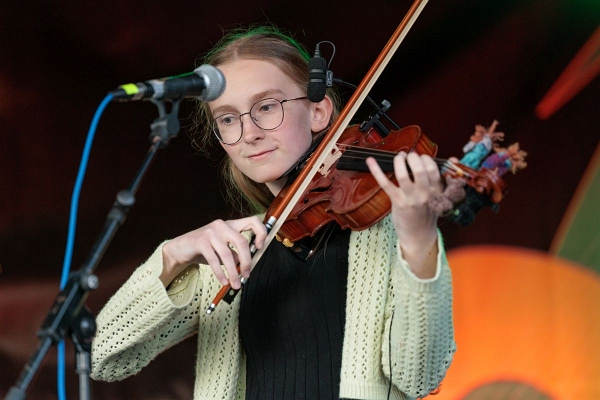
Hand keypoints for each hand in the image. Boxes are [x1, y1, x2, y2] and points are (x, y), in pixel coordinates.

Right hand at [161, 216, 266, 288]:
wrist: (181, 248)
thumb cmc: (205, 249)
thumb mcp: (223, 250)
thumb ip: (235, 254)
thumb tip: (247, 265)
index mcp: (231, 225)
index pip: (252, 221)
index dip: (261, 233)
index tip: (260, 247)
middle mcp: (222, 225)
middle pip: (241, 241)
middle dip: (246, 261)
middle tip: (247, 274)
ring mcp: (211, 232)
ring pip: (227, 254)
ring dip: (233, 272)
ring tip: (235, 284)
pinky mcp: (201, 241)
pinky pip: (214, 260)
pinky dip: (220, 273)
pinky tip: (224, 281)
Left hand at [366, 151, 442, 276]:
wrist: (419, 235)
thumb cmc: (427, 213)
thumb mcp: (438, 196)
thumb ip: (441, 179)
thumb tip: (452, 159)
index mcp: (436, 191)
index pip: (433, 169)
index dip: (426, 159)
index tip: (421, 157)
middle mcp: (424, 194)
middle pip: (420, 170)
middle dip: (413, 158)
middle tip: (409, 156)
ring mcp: (410, 198)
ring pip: (404, 175)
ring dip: (399, 162)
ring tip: (399, 157)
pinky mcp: (397, 202)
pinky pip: (386, 183)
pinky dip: (376, 170)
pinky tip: (370, 161)